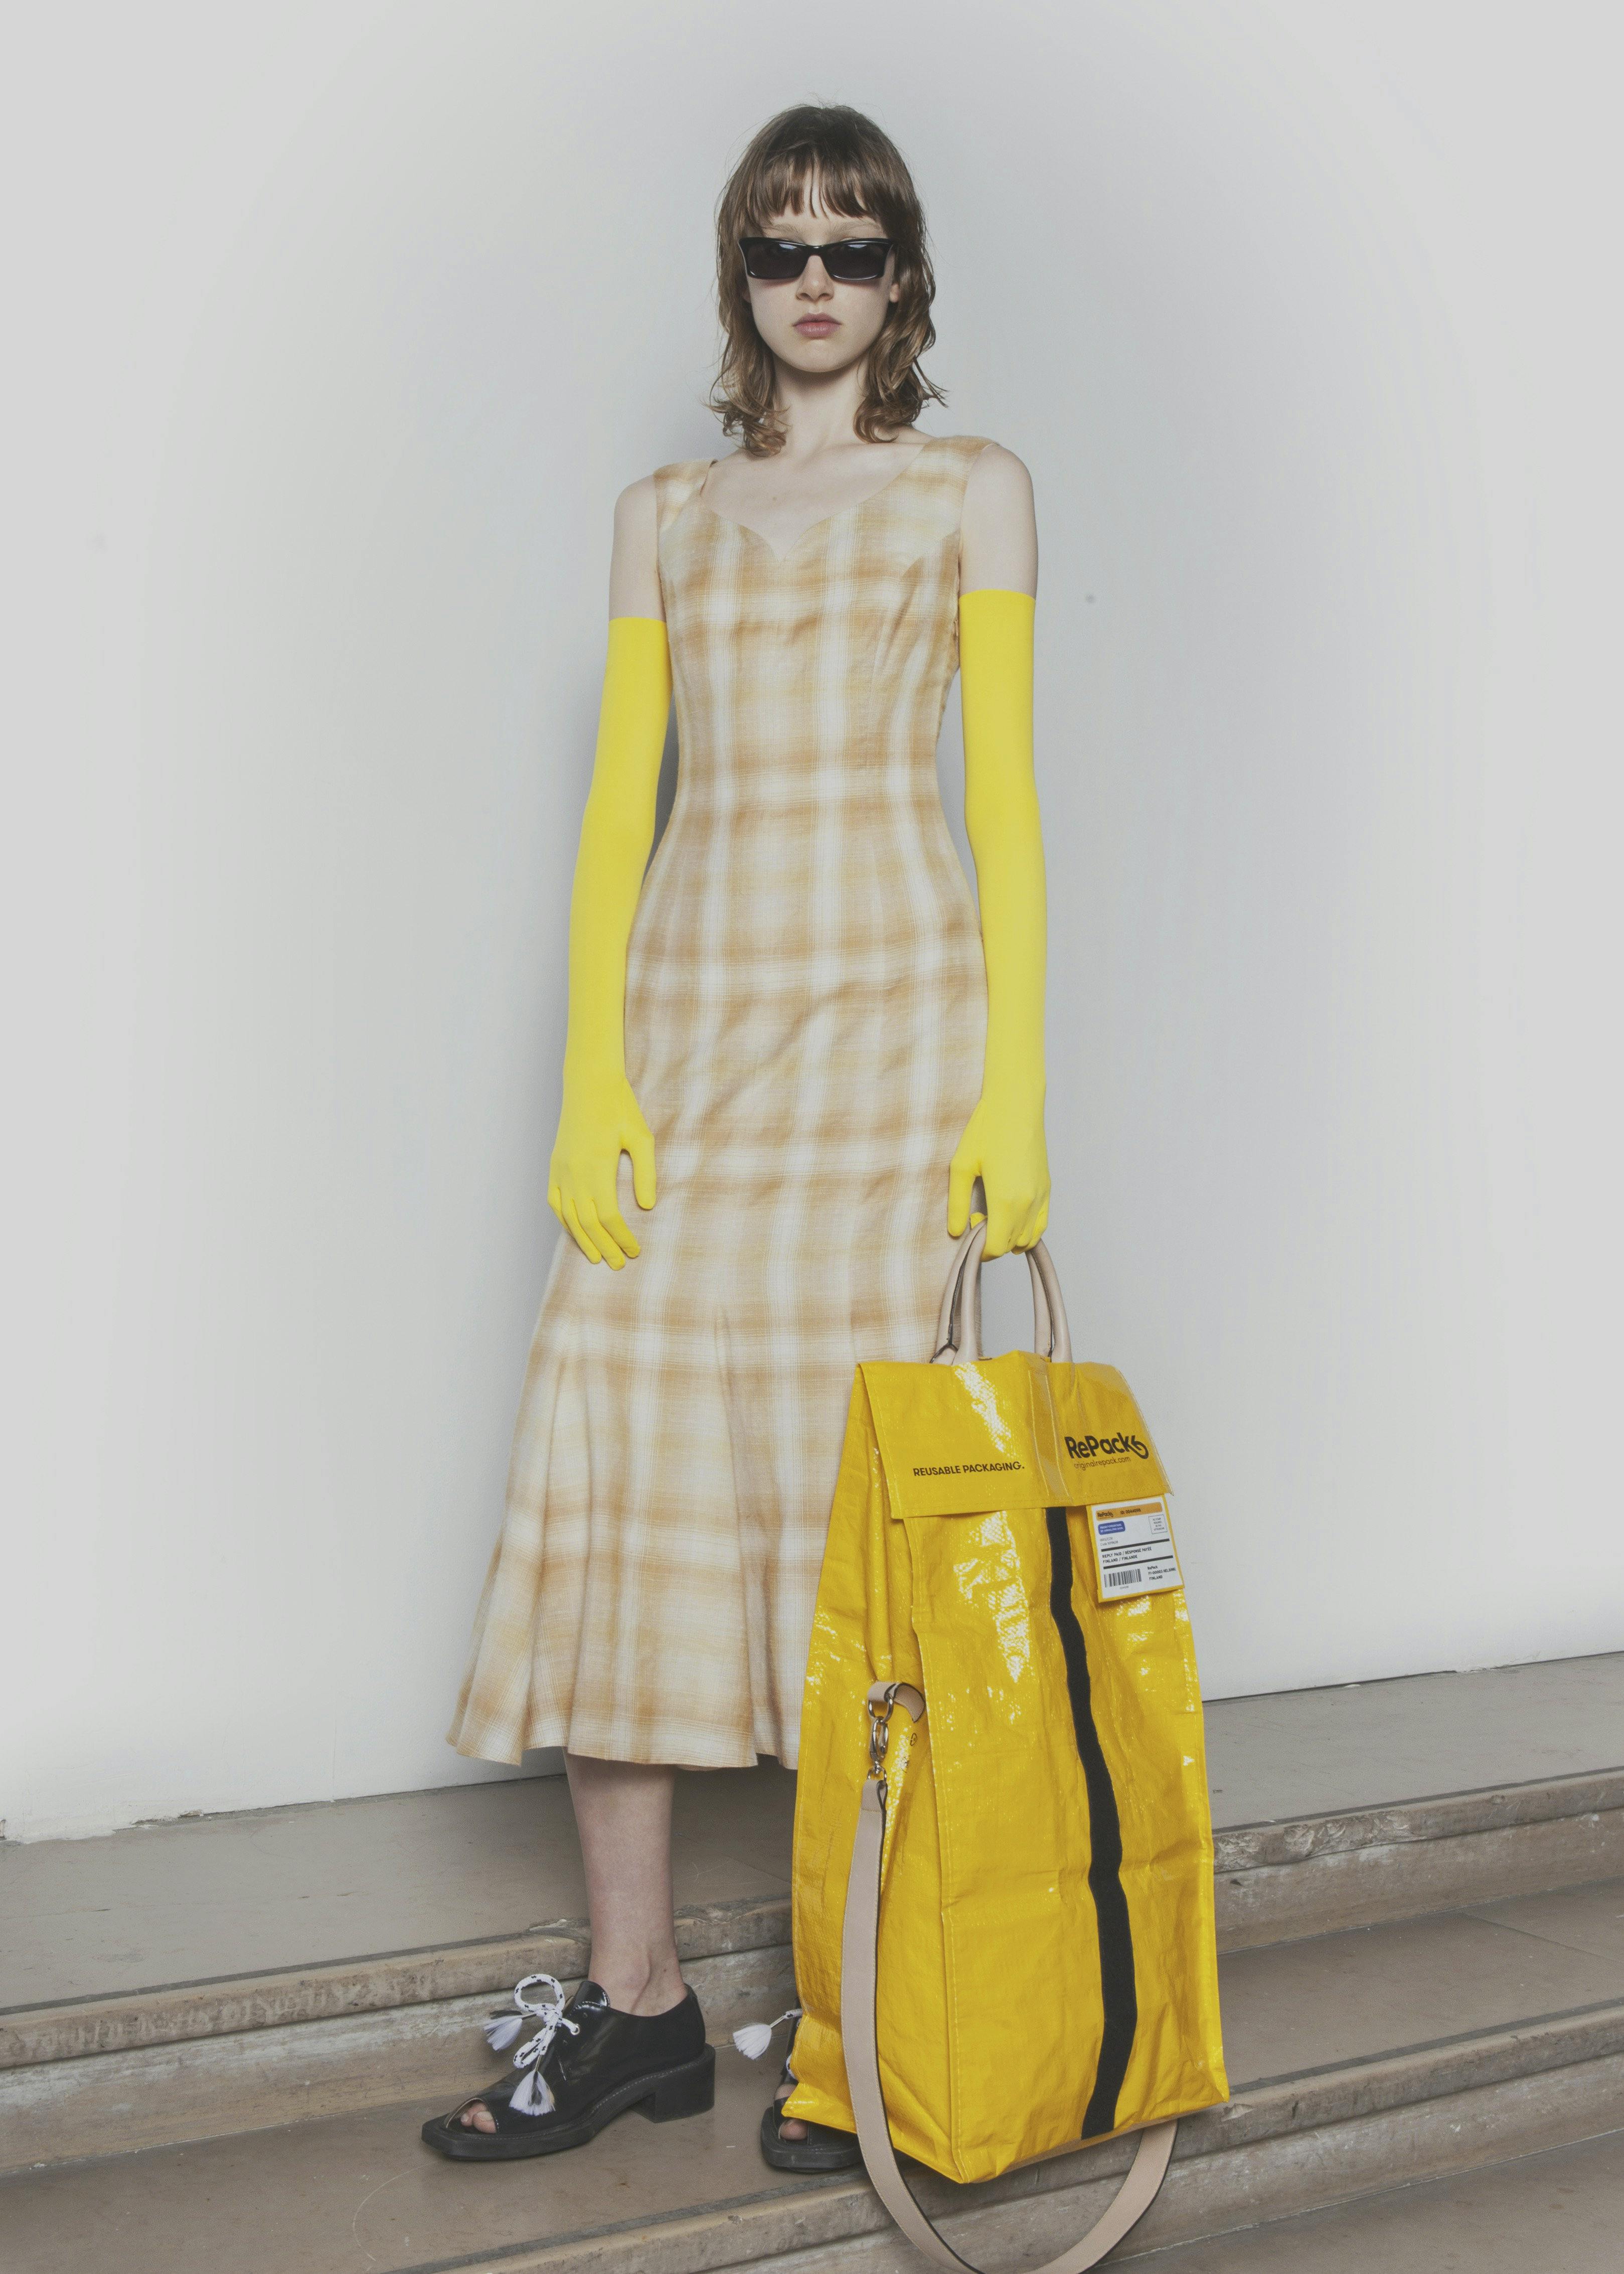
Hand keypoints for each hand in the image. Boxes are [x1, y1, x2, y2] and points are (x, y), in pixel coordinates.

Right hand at [547, 1070, 655, 1266]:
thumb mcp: (641, 1137)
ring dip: (583, 1240)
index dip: (622, 1237)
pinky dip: (564, 1221)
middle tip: (618, 1264)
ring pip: (570, 1216)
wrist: (589, 1084)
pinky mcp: (554, 1165)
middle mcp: (575, 1173)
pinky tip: (574, 1233)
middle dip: (604, 1246)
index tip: (635, 1251)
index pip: (609, 1216)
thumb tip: (647, 1206)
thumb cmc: (620, 1108)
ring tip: (596, 1259)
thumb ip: (645, 1173)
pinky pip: (555, 1201)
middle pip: (589, 1223)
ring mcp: (561, 1170)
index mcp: (598, 1167)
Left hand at [947, 1092, 1049, 1258]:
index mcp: (1005, 1202)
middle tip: (978, 1218)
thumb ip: (958, 1204)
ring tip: (994, 1214)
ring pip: (1028, 1238)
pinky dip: (1028, 1230)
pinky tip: (1012, 1216)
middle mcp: (1027, 1204)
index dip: (981, 1248)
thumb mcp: (961, 1167)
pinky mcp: (1047, 1188)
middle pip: (1011, 1245)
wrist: (1016, 1106)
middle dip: (993, 1241)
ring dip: (1010, 1236)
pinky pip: (1041, 1224)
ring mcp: (1041, 1197)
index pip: (996, 1247)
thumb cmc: (986, 1132)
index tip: (970, 1227)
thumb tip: (956, 1232)